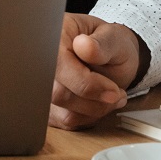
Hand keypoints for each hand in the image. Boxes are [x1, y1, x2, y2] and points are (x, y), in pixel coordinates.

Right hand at [49, 13, 142, 129]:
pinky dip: (88, 118)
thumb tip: (83, 45)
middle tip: (118, 94)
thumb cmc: (111, 45)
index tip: (113, 90)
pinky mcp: (49, 106)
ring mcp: (43, 87)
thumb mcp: (114, 38)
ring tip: (112, 97)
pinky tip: (98, 104)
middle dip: (94, 100)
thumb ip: (101, 44)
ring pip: (63, 112)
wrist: (112, 58)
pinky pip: (66, 122)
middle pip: (58, 94)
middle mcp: (42, 62)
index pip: (59, 66)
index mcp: (55, 37)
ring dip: (94, 110)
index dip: (87, 83)